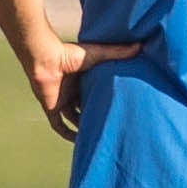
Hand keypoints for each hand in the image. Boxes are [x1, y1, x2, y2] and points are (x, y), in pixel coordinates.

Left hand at [23, 37, 139, 137]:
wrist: (46, 58)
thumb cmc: (69, 53)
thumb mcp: (99, 53)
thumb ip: (118, 52)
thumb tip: (140, 46)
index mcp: (81, 78)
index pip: (95, 92)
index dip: (105, 99)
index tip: (119, 106)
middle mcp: (71, 90)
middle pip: (85, 106)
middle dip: (96, 115)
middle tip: (113, 124)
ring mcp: (60, 99)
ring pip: (73, 118)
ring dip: (83, 127)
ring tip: (100, 135)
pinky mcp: (51, 107)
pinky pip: (58, 125)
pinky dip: (67, 134)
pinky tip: (80, 141)